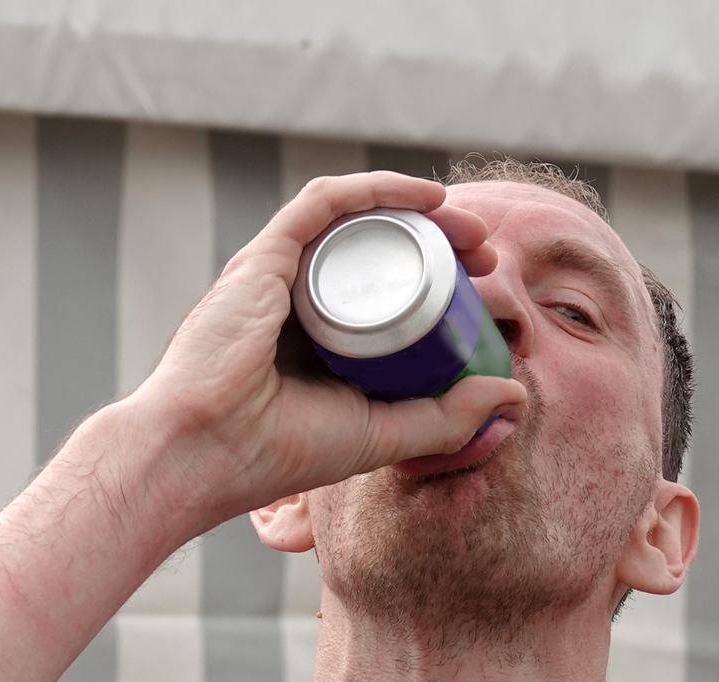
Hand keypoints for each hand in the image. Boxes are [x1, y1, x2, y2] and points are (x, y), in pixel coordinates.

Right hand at [125, 171, 527, 531]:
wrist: (205, 452)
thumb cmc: (277, 453)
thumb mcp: (382, 437)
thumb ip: (445, 420)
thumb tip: (513, 395)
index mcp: (320, 343)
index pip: (388, 296)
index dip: (440, 283)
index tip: (483, 290)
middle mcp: (298, 301)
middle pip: (378, 252)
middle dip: (439, 242)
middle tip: (486, 253)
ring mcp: (279, 275)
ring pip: (357, 223)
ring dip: (417, 212)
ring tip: (468, 225)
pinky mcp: (265, 257)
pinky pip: (327, 203)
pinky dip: (377, 191)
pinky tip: (426, 197)